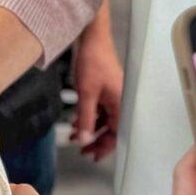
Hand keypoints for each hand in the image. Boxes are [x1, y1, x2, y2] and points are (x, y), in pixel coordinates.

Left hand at [69, 18, 123, 160]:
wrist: (92, 38)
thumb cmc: (93, 61)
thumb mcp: (86, 94)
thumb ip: (86, 118)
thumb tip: (84, 138)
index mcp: (121, 103)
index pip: (116, 133)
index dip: (104, 146)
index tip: (92, 155)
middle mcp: (120, 99)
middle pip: (111, 127)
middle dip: (95, 138)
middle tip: (82, 149)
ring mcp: (113, 93)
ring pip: (103, 117)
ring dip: (89, 126)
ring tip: (74, 133)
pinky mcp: (106, 87)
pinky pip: (99, 107)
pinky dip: (89, 114)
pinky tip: (76, 118)